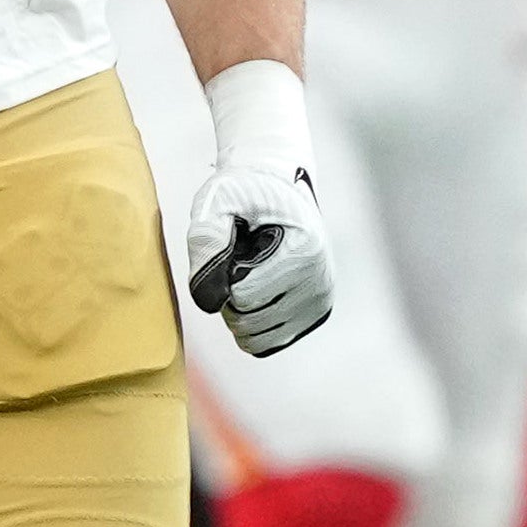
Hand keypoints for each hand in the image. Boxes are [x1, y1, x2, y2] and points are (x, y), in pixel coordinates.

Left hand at [181, 59, 336, 358]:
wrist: (279, 184)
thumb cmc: (245, 192)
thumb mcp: (218, 200)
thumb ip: (206, 239)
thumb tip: (207, 297)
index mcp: (304, 253)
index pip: (242, 296)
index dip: (223, 274)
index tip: (235, 243)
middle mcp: (320, 283)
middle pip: (248, 322)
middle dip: (229, 296)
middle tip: (237, 259)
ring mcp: (320, 302)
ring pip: (256, 338)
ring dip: (239, 312)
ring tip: (247, 273)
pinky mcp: (315, 314)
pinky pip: (267, 342)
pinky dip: (252, 323)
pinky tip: (257, 290)